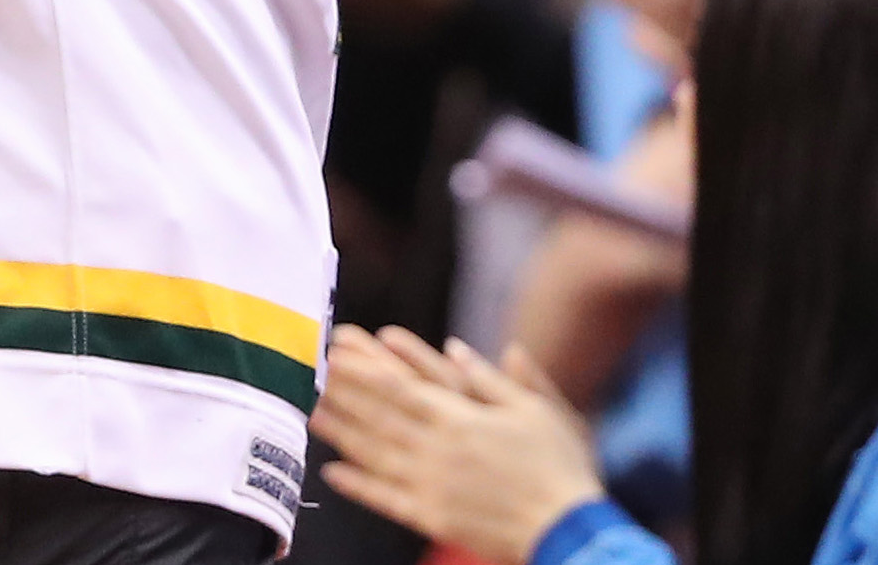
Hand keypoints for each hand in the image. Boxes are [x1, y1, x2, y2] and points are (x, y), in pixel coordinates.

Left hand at [312, 327, 605, 562]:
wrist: (568, 530)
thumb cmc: (557, 467)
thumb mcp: (533, 411)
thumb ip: (489, 379)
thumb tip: (455, 347)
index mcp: (459, 419)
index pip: (398, 387)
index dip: (363, 369)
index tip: (334, 353)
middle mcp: (437, 449)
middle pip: (377, 416)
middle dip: (342, 395)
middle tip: (309, 376)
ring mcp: (431, 485)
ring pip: (374, 455)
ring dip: (340, 434)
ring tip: (311, 415)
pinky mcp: (433, 517)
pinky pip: (386, 499)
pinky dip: (358, 486)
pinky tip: (333, 473)